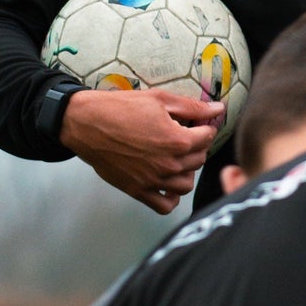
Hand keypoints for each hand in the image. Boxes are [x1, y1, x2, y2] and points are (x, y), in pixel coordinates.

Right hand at [61, 86, 226, 214]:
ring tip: (176, 158)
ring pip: (186, 184)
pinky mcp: (138, 191)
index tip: (196, 123)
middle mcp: (169, 164)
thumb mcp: (159, 100)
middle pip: (199, 160)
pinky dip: (171, 197)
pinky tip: (167, 182)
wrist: (86, 124)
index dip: (204, 127)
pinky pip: (165, 205)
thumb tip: (218, 110)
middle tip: (184, 136)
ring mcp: (154, 180)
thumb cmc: (120, 108)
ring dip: (186, 171)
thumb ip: (192, 107)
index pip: (207, 138)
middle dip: (196, 146)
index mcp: (177, 141)